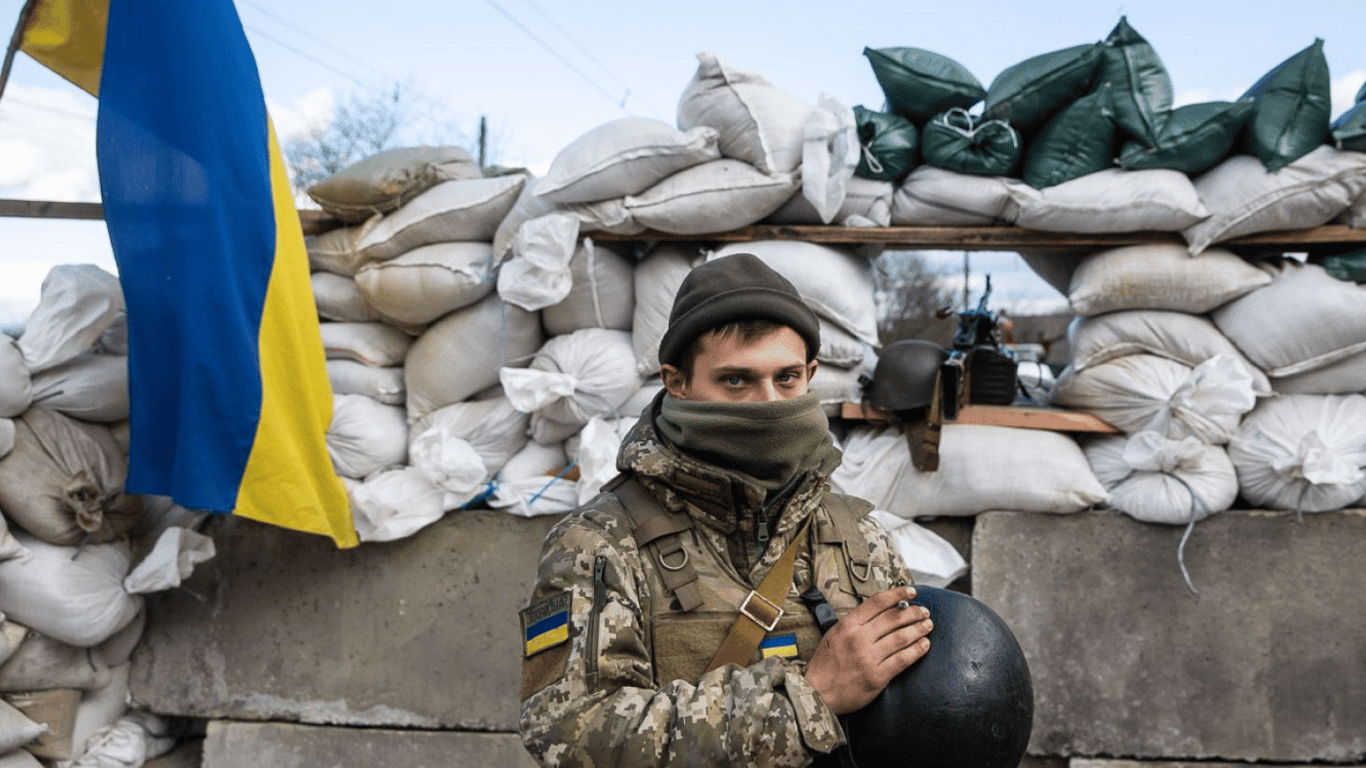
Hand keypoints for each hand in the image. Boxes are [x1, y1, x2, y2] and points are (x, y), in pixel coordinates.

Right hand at [803, 586, 931, 714]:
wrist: (818, 693)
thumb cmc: (825, 664)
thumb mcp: (833, 635)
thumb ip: (855, 623)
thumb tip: (881, 612)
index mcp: (847, 625)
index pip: (877, 603)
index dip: (897, 594)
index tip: (911, 592)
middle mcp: (858, 638)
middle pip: (893, 618)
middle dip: (913, 612)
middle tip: (924, 611)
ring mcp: (868, 658)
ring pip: (901, 637)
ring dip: (918, 629)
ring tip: (928, 625)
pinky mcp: (877, 676)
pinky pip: (902, 660)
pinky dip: (916, 650)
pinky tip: (924, 645)